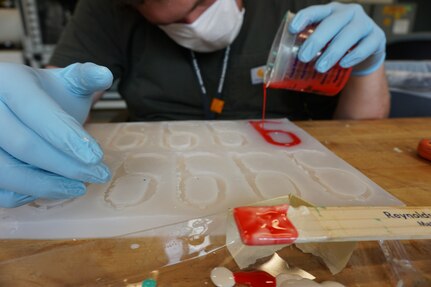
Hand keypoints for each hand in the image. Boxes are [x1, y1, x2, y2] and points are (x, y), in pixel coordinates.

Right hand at [0, 62, 112, 207]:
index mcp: (8, 80)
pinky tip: (53, 189)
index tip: (96, 157)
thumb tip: (105, 75)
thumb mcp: (67, 82)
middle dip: (67, 165)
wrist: (20, 108)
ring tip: (80, 186)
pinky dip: (26, 195)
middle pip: (23, 144)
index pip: (35, 110)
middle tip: (99, 175)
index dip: (66, 136)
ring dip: (48, 185)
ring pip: (6, 171)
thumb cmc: (47, 98)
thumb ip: (86, 78)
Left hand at [289, 2, 385, 75]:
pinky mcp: (377, 37)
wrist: (365, 52)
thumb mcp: (324, 41)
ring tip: (320, 67)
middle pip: (332, 22)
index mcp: (330, 11)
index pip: (316, 11)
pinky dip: (354, 55)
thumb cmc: (338, 45)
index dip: (304, 17)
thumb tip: (285, 62)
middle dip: (316, 40)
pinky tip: (343, 64)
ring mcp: (364, 23)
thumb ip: (309, 45)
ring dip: (333, 51)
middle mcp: (348, 12)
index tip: (292, 29)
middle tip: (303, 57)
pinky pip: (366, 45)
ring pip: (350, 33)